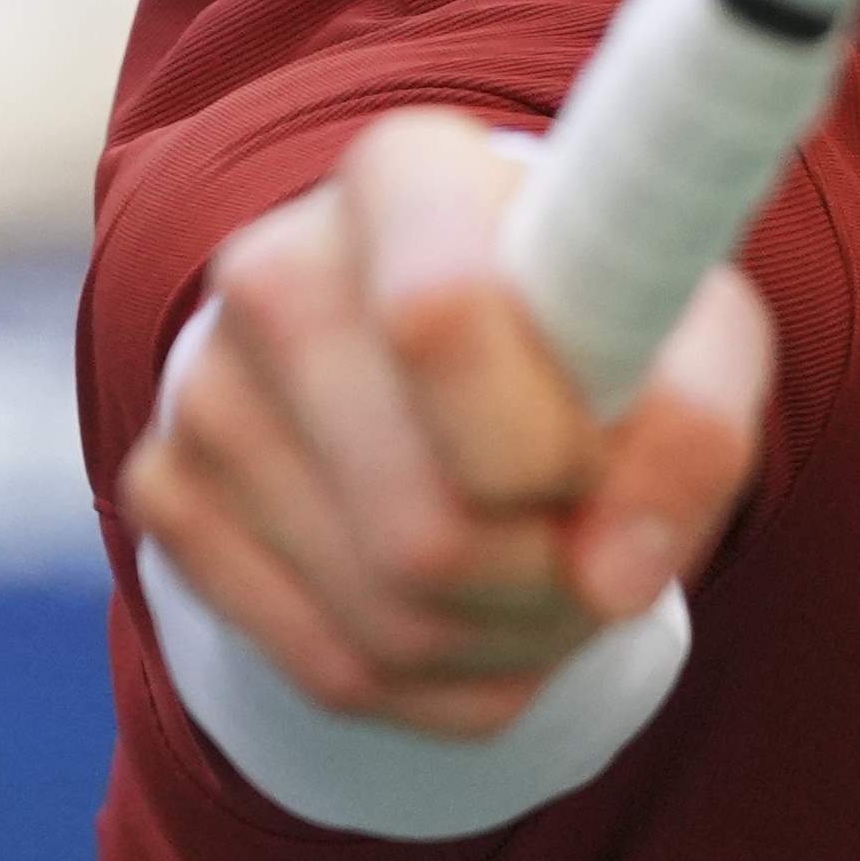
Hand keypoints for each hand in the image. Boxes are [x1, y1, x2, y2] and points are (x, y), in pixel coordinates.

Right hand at [121, 107, 773, 740]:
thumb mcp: (686, 336)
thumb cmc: (583, 318)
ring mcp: (203, 386)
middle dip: (552, 580)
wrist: (450, 339)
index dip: (548, 443)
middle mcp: (272, 265)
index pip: (441, 317)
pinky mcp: (168, 491)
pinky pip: (329, 669)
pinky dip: (438, 686)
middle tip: (594, 543)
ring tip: (547, 572)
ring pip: (388, 621)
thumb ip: (692, 428)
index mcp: (407, 174)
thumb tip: (612, 576)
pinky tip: (475, 616)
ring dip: (509, 642)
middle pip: (429, 523)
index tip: (595, 460)